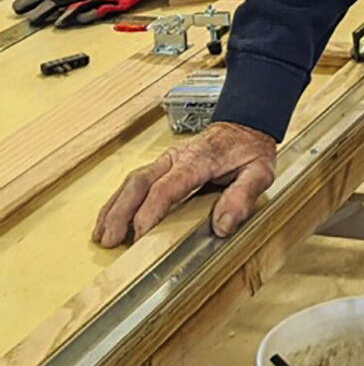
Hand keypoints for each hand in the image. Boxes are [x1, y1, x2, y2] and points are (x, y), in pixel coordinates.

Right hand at [93, 122, 276, 246]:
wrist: (246, 126)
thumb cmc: (250, 150)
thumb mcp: (259, 173)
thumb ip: (242, 197)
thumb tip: (222, 226)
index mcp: (198, 160)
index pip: (166, 187)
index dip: (150, 212)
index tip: (140, 236)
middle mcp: (176, 158)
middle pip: (139, 182)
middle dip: (121, 212)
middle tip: (110, 240)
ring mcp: (166, 160)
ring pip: (132, 181)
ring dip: (114, 208)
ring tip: (102, 235)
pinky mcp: (162, 165)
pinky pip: (134, 181)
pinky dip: (118, 200)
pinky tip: (109, 218)